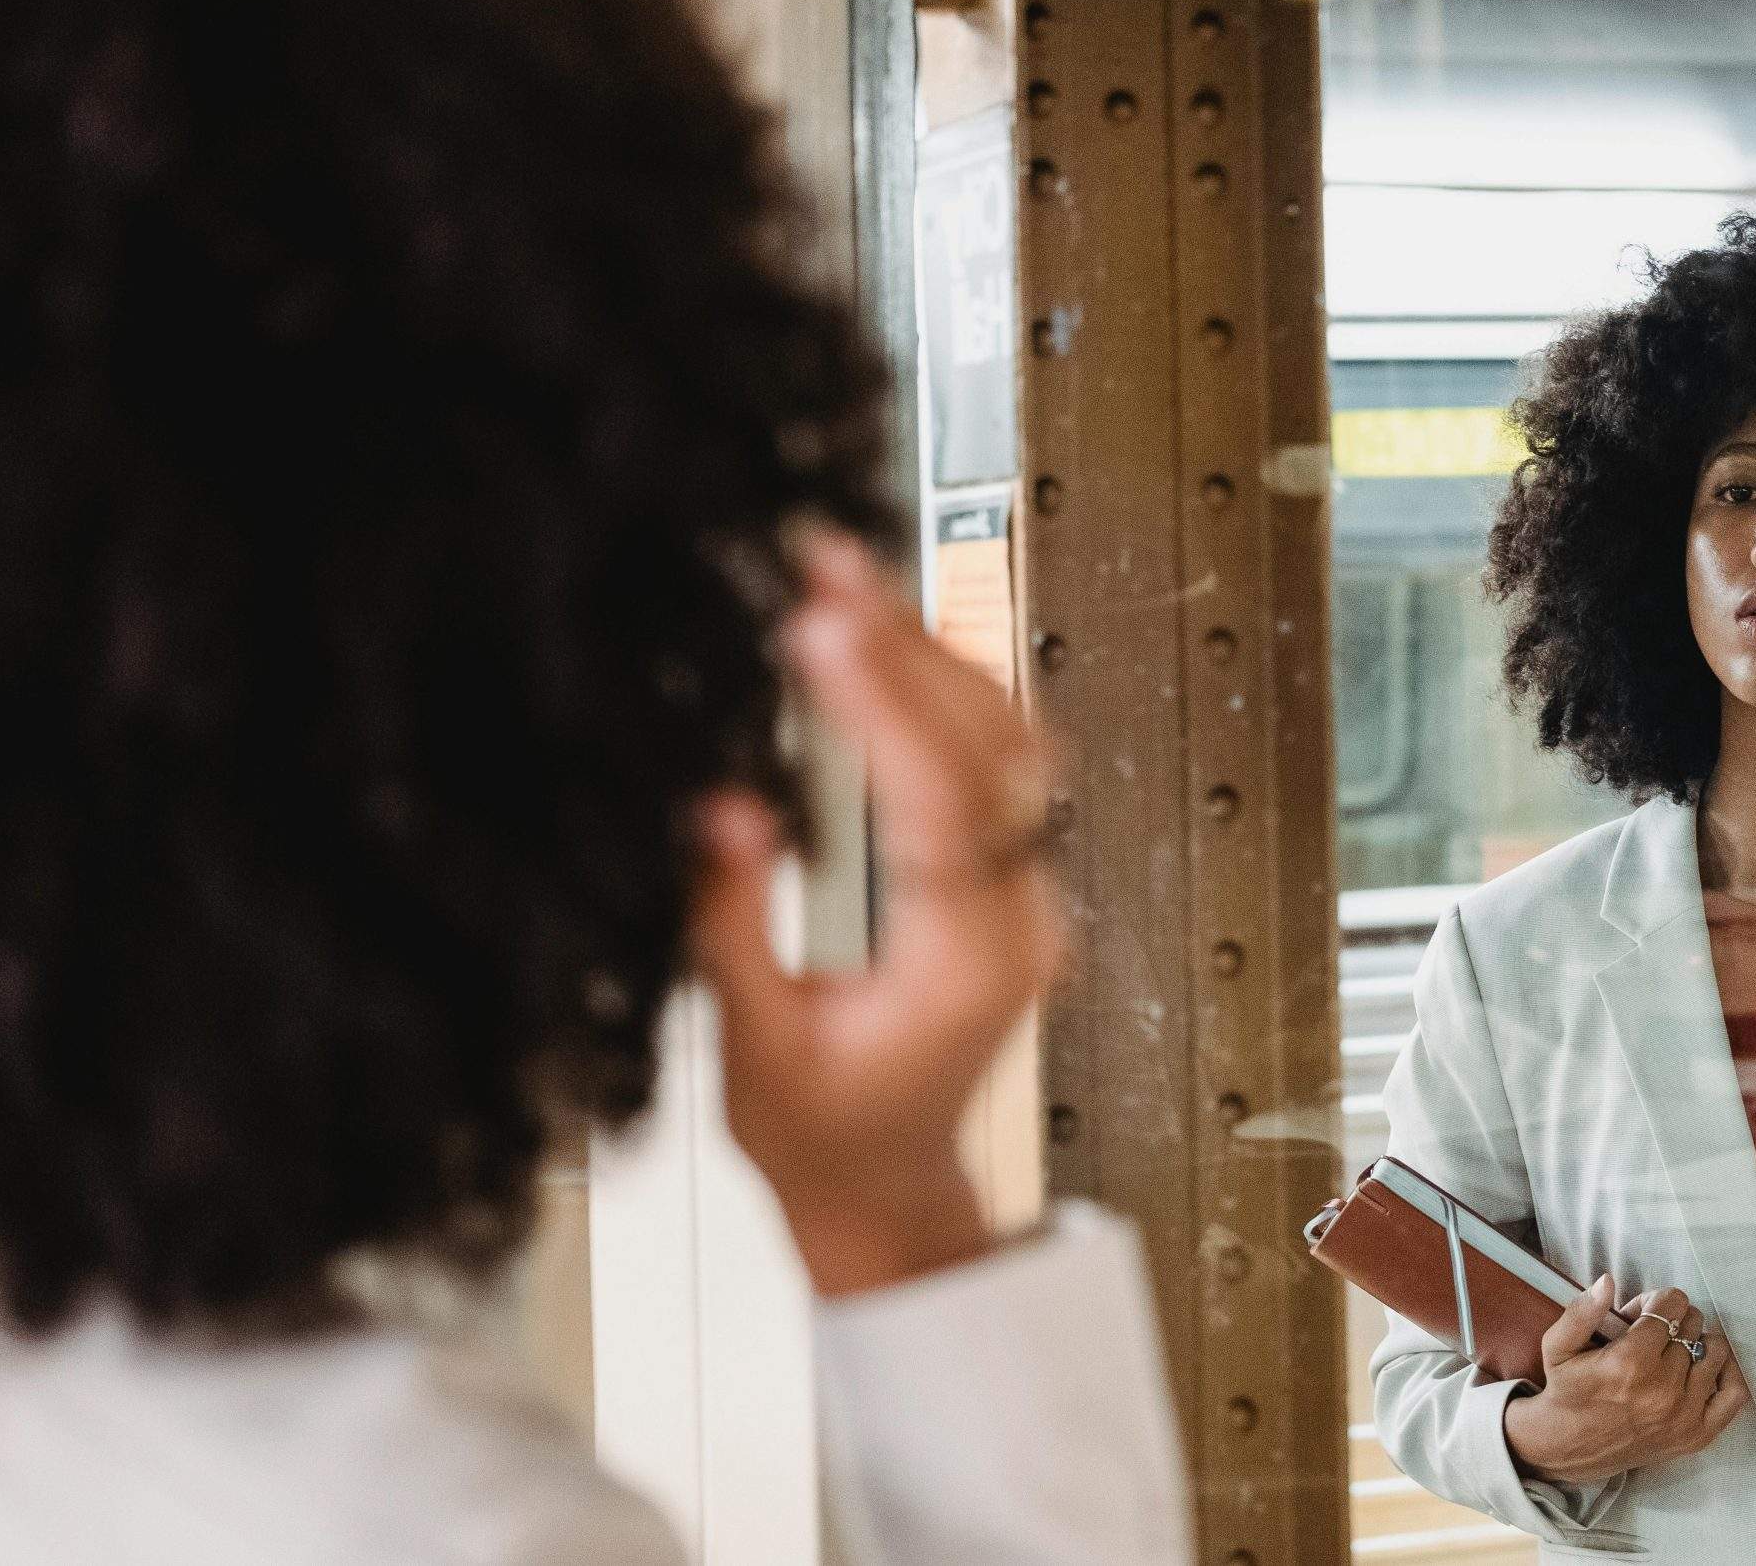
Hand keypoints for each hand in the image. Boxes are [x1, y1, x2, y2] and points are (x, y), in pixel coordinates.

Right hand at [687, 528, 1066, 1296]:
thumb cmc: (822, 1142)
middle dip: (909, 648)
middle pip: (992, 751)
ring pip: (1011, 743)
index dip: (884, 708)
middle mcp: (1021, 918)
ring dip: (934, 654)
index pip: (942, 808)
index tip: (823, 629)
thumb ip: (736, 930)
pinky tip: (888, 640)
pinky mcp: (1009, 879)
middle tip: (828, 563)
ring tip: (848, 578)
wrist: (889, 1192)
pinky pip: (998, 764)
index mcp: (968, 967)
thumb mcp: (754, 1053)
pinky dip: (946, 692)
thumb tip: (727, 812)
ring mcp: (1028, 895)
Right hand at [1502, 1279, 1748, 1484]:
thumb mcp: (1557, 1347)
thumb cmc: (1566, 1392)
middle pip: (1692, 1324)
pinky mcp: (1697, 1434)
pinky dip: (1728, 1373)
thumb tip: (1608, 1281)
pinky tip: (1709, 1364)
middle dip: (1672, 1320)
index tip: (1640, 1313)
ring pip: (1715, 1351)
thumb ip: (1582, 1311)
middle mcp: (1663, 1388)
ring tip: (1674, 1350)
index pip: (1672, 1304)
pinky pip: (1734, 1394)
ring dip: (1697, 1342)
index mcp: (1630, 1362)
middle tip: (1651, 1334)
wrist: (1570, 1449)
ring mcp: (1685, 1414)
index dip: (1655, 1300)